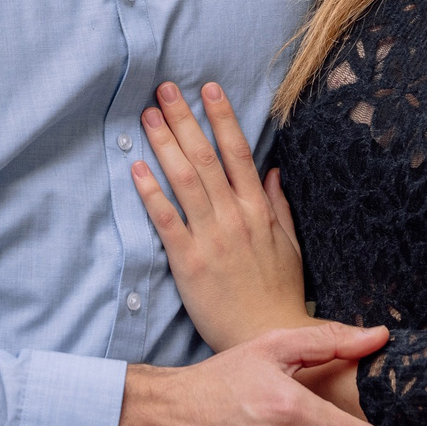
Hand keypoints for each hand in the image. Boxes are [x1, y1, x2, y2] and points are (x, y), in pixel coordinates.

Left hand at [131, 80, 309, 350]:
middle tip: (164, 89)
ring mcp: (211, 238)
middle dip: (184, 119)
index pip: (238, 152)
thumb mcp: (289, 245)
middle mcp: (235, 217)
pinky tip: (136, 168)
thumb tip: (271, 170)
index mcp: (259, 210)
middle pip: (206, 157)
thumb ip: (278, 205)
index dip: (222, 117)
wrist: (269, 336)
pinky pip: (167, 220)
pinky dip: (151, 192)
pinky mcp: (189, 262)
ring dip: (165, 144)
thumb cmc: (278, 293)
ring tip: (148, 116)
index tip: (208, 88)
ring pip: (185, 180)